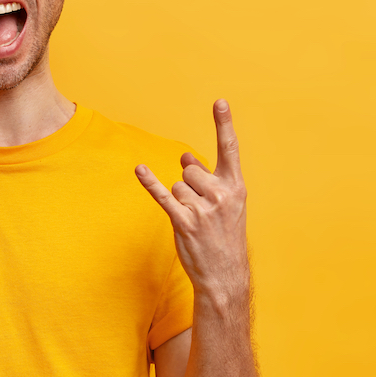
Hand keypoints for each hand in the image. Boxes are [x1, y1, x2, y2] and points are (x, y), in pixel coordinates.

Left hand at [135, 99, 248, 300]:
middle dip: (189, 184)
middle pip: (190, 169)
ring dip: (180, 201)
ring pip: (176, 185)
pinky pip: (162, 194)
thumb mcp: (226, 205)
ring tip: (195, 221)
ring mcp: (202, 208)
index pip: (229, 149)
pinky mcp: (183, 221)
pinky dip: (149, 182)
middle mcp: (221, 194)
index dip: (224, 124)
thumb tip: (185, 156)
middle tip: (202, 210)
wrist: (224, 275)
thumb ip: (207, 177)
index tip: (220, 101)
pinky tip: (140, 169)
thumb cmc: (224, 236)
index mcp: (235, 187)